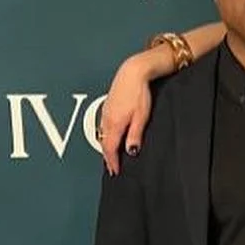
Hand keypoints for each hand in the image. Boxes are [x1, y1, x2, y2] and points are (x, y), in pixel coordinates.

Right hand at [100, 53, 161, 174]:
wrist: (133, 73)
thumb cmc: (139, 93)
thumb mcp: (141, 117)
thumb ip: (135, 135)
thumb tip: (131, 151)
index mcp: (114, 124)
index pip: (110, 149)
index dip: (112, 162)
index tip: (115, 172)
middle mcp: (106, 119)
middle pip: (104, 143)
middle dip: (108, 158)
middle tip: (112, 169)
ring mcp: (105, 112)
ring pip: (103, 135)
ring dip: (106, 147)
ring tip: (111, 157)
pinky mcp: (107, 107)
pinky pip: (104, 127)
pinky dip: (106, 136)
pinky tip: (111, 138)